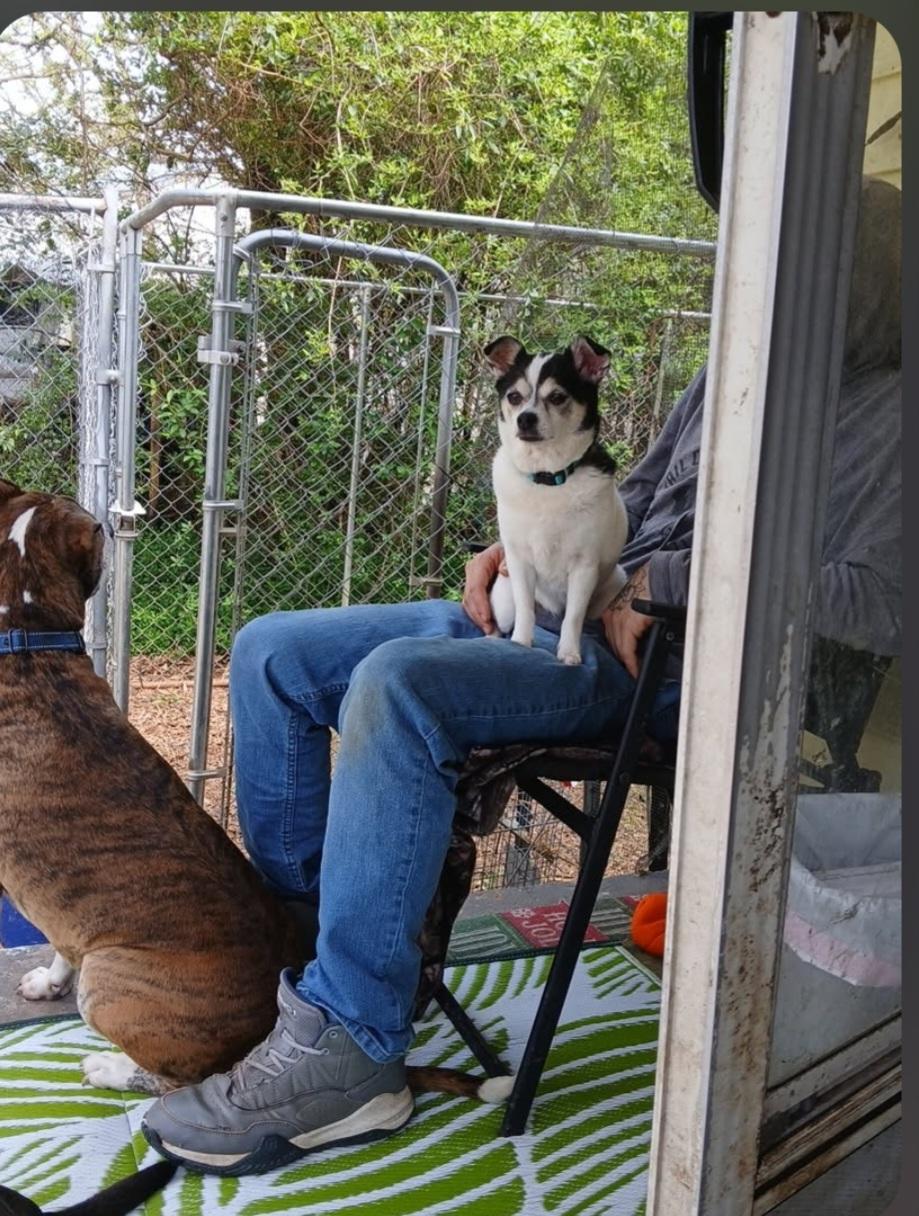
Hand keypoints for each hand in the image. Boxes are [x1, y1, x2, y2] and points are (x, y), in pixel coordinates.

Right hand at [462, 542, 506, 634]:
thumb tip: (504, 571)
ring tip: (490, 632)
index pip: (476, 587)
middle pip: (469, 598)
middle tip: (490, 631)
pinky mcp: (475, 590)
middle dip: (479, 617)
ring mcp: (472, 581)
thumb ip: (509, 562)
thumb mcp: (513, 555)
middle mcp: (472, 572)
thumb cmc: (513, 554)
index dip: (480, 605)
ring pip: (469, 604)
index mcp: (480, 563)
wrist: (512, 553)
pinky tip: (488, 626)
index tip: (488, 619)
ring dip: (478, 620)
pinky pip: (473, 606)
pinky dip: (479, 618)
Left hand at [601, 563, 652, 678]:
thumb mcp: (631, 607)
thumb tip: (634, 639)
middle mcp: (611, 618)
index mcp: (610, 613)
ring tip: (634, 672)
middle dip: (621, 659)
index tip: (622, 664)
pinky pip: (628, 651)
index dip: (617, 652)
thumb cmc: (649, 592)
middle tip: (630, 671)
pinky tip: (635, 670)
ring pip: (620, 650)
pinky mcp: (629, 626)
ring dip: (627, 662)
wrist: (658, 579)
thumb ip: (627, 621)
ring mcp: (619, 622)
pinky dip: (631, 662)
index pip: (611, 637)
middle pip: (613, 645)